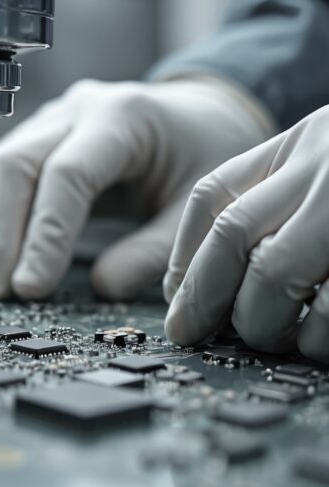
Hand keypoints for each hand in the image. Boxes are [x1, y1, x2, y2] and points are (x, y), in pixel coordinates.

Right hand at [0, 78, 270, 300]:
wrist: (199, 116)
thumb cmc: (204, 154)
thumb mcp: (200, 204)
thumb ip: (155, 249)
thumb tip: (102, 287)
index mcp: (122, 117)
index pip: (66, 175)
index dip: (44, 235)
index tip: (32, 287)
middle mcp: (76, 110)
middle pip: (16, 165)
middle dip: (2, 234)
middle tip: (3, 289)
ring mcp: (49, 120)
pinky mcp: (34, 138)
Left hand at [164, 106, 328, 362]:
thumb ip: (272, 205)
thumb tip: (193, 289)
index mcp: (308, 142)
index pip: (214, 199)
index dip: (184, 261)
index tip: (178, 307)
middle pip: (235, 238)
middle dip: (211, 299)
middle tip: (209, 333)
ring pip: (278, 275)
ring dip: (266, 323)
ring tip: (279, 336)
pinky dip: (323, 337)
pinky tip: (326, 340)